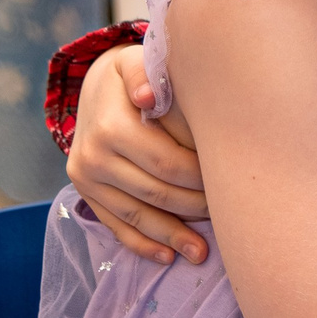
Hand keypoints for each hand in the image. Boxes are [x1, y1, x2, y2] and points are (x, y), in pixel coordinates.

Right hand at [67, 43, 208, 263]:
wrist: (94, 87)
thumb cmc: (133, 75)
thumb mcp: (137, 62)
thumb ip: (146, 75)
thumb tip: (147, 97)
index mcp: (112, 126)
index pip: (168, 163)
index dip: (202, 178)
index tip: (231, 183)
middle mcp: (94, 157)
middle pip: (156, 194)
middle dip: (195, 209)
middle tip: (228, 218)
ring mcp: (86, 179)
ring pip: (137, 217)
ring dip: (172, 237)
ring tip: (202, 254)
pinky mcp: (85, 194)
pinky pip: (115, 226)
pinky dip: (142, 245)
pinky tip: (168, 256)